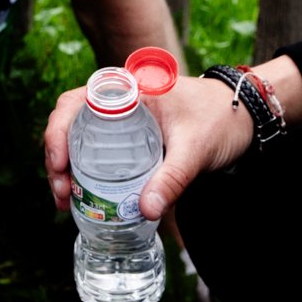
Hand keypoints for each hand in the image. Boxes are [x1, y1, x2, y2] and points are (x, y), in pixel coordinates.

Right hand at [44, 74, 257, 222]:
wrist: (245, 115)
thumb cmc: (220, 119)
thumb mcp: (195, 149)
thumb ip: (172, 178)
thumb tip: (146, 211)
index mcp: (126, 89)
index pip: (73, 103)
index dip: (56, 133)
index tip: (59, 165)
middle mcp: (117, 100)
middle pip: (68, 123)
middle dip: (56, 158)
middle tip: (61, 193)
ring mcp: (122, 118)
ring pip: (79, 138)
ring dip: (67, 167)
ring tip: (66, 201)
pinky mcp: (130, 136)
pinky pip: (96, 149)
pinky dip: (85, 170)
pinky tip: (86, 195)